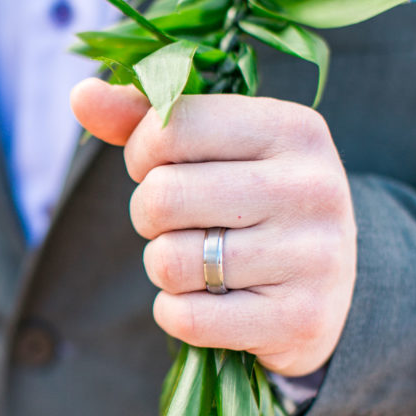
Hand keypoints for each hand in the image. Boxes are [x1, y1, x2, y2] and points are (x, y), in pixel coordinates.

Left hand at [71, 78, 355, 376]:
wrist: (333, 291)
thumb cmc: (252, 205)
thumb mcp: (215, 151)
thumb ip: (145, 119)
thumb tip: (82, 94)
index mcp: (293, 128)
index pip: (172, 127)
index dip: (142, 154)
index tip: (160, 168)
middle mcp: (312, 187)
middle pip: (162, 197)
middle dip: (148, 216)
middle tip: (178, 223)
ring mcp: (313, 257)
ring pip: (170, 262)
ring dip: (164, 267)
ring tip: (200, 263)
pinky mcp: (301, 321)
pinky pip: (186, 318)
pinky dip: (176, 314)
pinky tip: (208, 302)